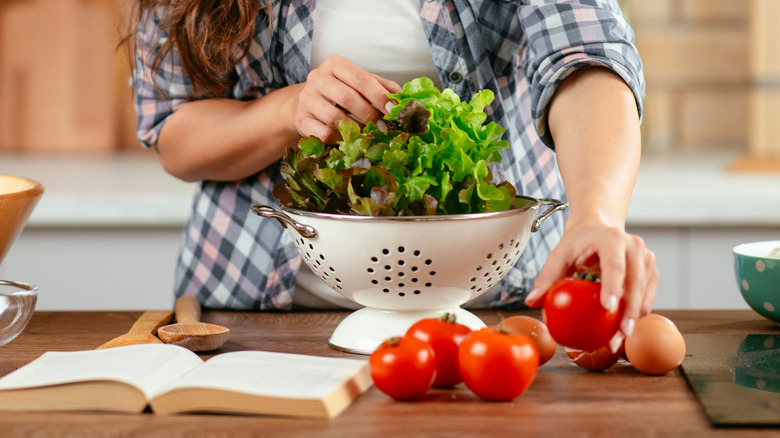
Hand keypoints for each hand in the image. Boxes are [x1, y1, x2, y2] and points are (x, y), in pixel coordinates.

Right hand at [293, 55, 401, 143]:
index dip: (379, 96)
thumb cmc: (339, 92)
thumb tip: (403, 97)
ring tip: (370, 134)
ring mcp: (307, 99)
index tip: (393, 110)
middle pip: (348, 98)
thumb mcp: (359, 83)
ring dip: (357, 129)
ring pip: (335, 118)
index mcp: (335, 64)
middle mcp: (317, 78)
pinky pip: (325, 134)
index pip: (361, 78)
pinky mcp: (301, 120)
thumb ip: (381, 87)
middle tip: (384, 127)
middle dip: (370, 115)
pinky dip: (342, 139)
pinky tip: (351, 139)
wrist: (305, 103)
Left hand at [524, 217, 657, 338]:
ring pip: (645, 292)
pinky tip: (621, 329)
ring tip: (618, 339)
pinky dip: (636, 313)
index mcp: (611, 239)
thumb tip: (531, 302)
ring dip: (634, 317)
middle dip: (629, 310)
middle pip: (635, 282)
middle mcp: (634, 246)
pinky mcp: (651, 270)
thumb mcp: (559, 254)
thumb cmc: (577, 242)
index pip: (614, 265)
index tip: (608, 308)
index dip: (613, 287)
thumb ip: (547, 277)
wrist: (598, 228)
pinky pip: (647, 296)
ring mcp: (646, 258)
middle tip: (618, 334)